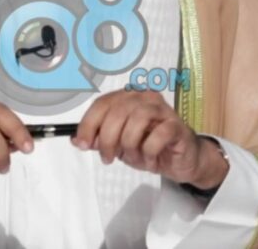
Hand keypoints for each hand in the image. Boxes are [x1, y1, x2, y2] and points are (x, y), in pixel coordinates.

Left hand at [72, 90, 227, 189]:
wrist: (181, 161)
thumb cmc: (149, 148)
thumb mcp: (118, 145)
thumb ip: (99, 139)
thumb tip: (76, 139)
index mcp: (129, 97)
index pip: (102, 104)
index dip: (88, 124)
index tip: (82, 144)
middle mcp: (145, 97)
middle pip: (117, 112)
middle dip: (107, 139)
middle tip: (108, 158)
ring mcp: (163, 110)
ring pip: (136, 121)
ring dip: (129, 146)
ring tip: (133, 157)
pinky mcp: (177, 126)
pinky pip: (156, 137)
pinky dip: (148, 152)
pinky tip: (150, 159)